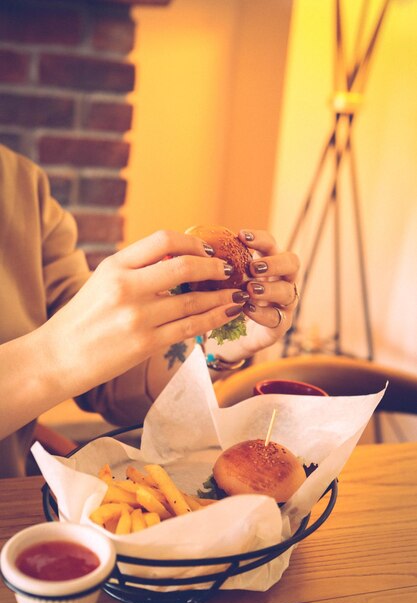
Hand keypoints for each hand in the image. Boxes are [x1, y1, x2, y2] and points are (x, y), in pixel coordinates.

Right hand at [43, 230, 249, 396]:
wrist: (57, 357)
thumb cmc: (81, 319)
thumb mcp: (102, 281)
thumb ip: (136, 269)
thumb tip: (178, 260)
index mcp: (115, 265)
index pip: (162, 240)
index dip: (192, 243)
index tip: (206, 251)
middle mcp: (126, 287)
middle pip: (183, 267)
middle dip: (213, 268)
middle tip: (227, 271)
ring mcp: (137, 316)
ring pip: (192, 301)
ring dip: (220, 296)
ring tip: (237, 294)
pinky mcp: (145, 343)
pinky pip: (189, 327)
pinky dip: (212, 318)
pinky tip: (226, 313)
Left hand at [210, 229, 299, 360]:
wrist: (225, 340)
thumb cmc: (221, 303)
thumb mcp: (217, 283)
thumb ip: (215, 267)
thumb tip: (193, 245)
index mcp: (266, 265)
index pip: (270, 245)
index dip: (259, 239)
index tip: (241, 236)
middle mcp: (280, 281)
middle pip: (292, 263)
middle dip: (274, 263)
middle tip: (253, 268)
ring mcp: (283, 305)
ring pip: (288, 292)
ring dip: (269, 289)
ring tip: (250, 290)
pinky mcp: (279, 326)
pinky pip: (278, 318)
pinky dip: (263, 313)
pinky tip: (248, 309)